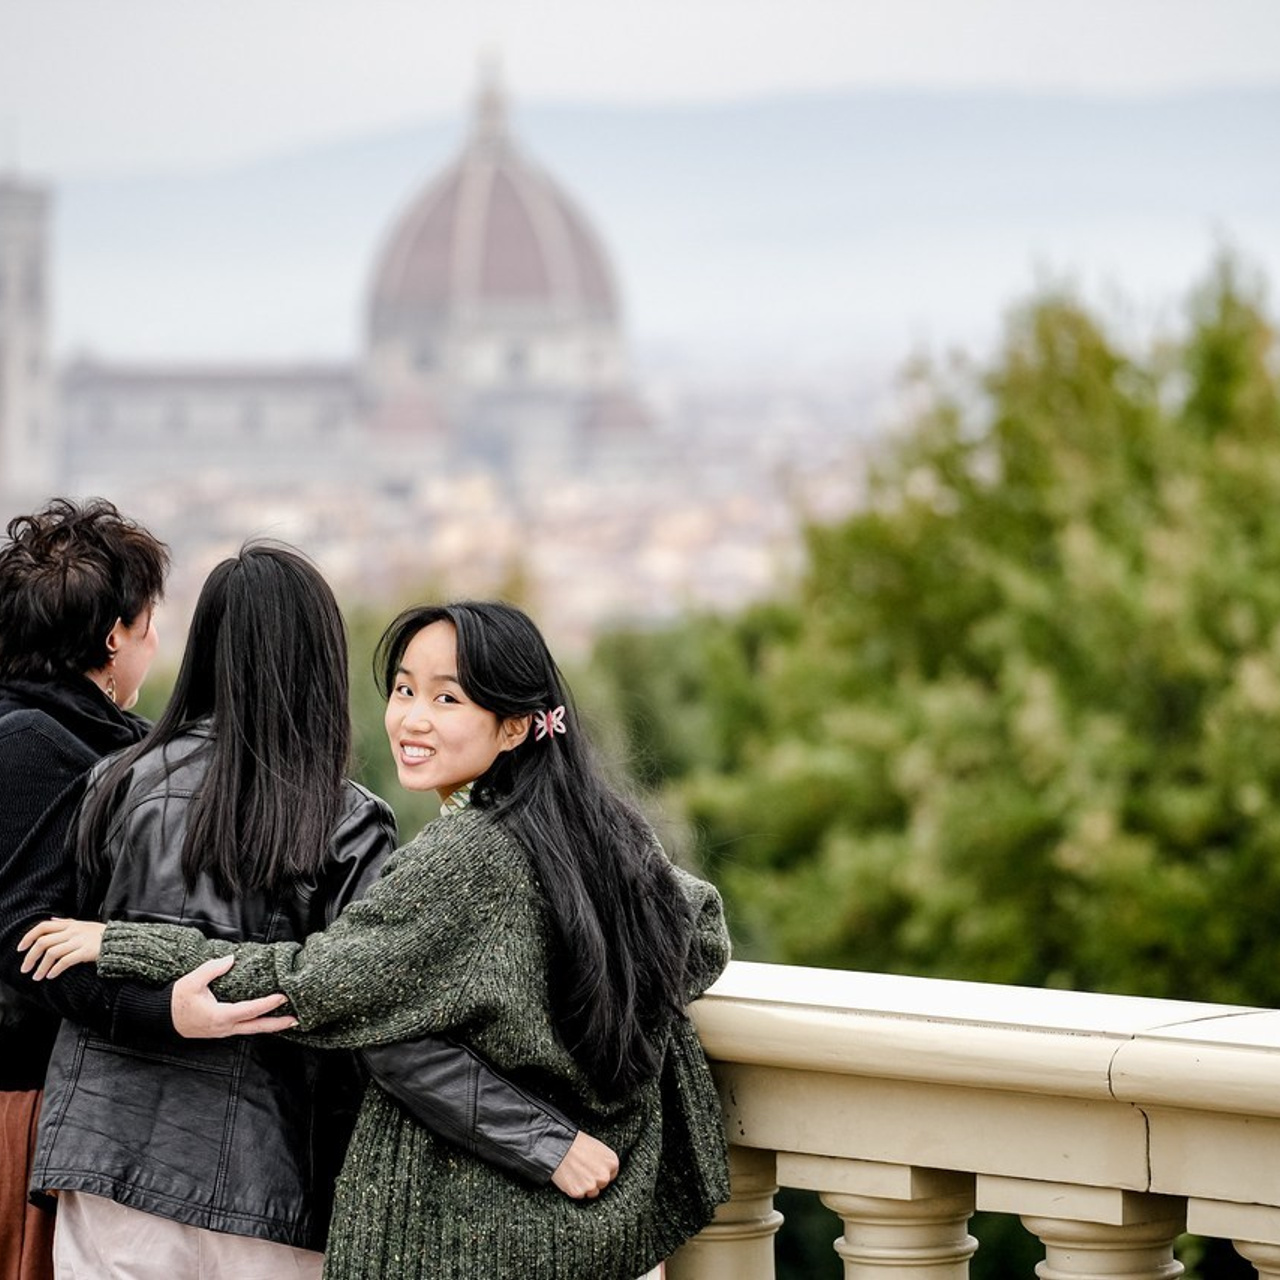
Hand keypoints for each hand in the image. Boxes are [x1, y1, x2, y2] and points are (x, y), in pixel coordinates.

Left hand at [18, 918, 104, 979]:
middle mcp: (73, 931)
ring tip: (37, 976)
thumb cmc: (102, 934)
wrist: (121, 941)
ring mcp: (79, 941)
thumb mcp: (84, 924)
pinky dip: (55, 969)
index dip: (29, 937)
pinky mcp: (86, 952)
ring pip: (52, 953)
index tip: (21, 948)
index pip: (43, 927)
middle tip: (25, 969)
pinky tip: (51, 975)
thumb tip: (52, 919)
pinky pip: (65, 961)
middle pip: (43, 942)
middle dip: (31, 957)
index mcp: (71, 924)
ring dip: (41, 967)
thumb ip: (67, 922)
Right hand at [171, 955, 297, 1038]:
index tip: (283, 997)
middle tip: (297, 1019)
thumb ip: (212, 969)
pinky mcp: (221, 1030)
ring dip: (270, 1025)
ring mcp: (223, 1031)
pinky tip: (266, 1019)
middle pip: (256, 1027)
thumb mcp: (192, 981)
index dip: (268, 1004)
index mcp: (219, 1016)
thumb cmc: (177, 1000)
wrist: (161, 1018)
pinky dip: (258, 1024)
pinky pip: (244, 1028)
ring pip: (251, 1030)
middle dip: (277, 1024)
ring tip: (288, 1020)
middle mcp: (224, 1027)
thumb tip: (231, 959)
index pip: (250, 1010)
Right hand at [550, 1130, 619, 1198]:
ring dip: (585, 1186)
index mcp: (612, 1162)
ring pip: (592, 1192)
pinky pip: (580, 1195)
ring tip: (577, 1172)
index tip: (595, 1168)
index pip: (612, 1174)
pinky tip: (571, 1176)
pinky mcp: (578, 1192)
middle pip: (603, 1184)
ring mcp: (591, 1185)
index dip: (602, 1171)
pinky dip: (575, 1188)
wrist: (559, 1146)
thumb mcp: (598, 1147)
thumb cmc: (577, 1143)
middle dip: (595, 1179)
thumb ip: (604, 1161)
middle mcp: (604, 1175)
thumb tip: (605, 1169)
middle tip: (584, 1169)